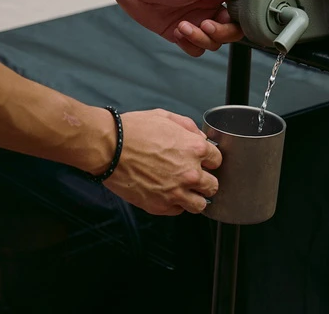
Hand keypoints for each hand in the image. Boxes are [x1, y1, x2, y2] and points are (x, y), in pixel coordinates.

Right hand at [105, 109, 220, 215]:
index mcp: (194, 148)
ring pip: (200, 204)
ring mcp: (176, 191)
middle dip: (206, 180)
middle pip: (213, 185)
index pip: (217, 160)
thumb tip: (199, 137)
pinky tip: (169, 194)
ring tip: (186, 191)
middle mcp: (190, 172)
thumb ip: (188, 126)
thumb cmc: (134, 130)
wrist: (110, 147)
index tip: (204, 161)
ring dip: (195, 197)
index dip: (210, 159)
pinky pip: (178, 211)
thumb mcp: (165, 117)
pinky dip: (176, 204)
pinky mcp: (160, 206)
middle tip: (197, 177)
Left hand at [114, 0, 242, 55]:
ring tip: (182, 26)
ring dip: (198, 39)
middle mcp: (209, 9)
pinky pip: (195, 48)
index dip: (235, 22)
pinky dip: (187, 44)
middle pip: (229, 33)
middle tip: (204, 25)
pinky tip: (176, 31)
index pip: (239, 14)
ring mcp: (196, 22)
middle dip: (218, 34)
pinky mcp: (181, 33)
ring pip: (212, 43)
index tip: (222, 19)